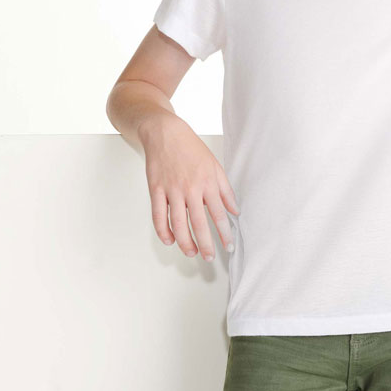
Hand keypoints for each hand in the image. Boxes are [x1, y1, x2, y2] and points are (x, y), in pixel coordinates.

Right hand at [139, 113, 239, 260]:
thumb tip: (235, 210)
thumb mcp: (215, 165)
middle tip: (210, 257)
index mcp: (208, 182)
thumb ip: (225, 190)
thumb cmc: (191, 148)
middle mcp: (190, 188)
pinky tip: (169, 240)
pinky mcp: (156, 190)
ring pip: (178, 224)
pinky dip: (163, 231)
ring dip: (185, 242)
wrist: (165, 133)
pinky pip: (158, 216)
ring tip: (192, 253)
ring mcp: (172, 190)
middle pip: (199, 223)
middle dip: (206, 244)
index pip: (219, 214)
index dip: (224, 232)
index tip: (228, 245)